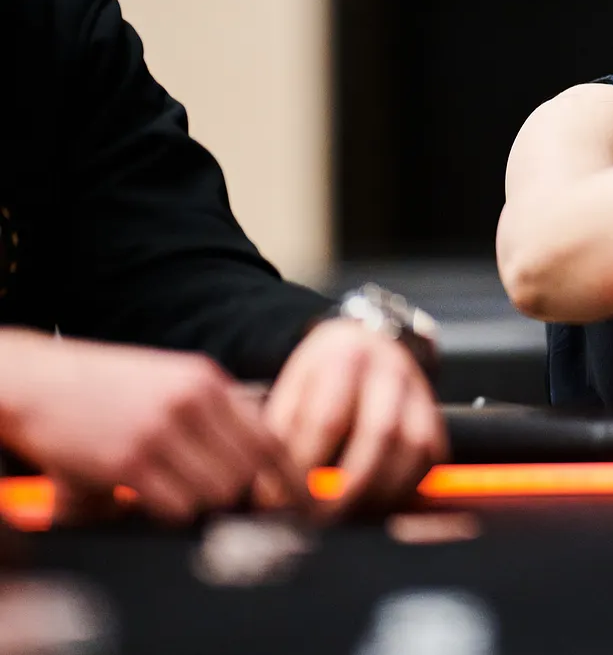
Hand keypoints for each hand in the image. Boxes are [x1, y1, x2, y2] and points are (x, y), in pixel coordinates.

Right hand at [0, 332, 308, 523]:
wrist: (38, 383)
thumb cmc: (105, 387)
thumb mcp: (171, 378)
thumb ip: (214, 409)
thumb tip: (259, 458)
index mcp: (207, 380)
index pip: (270, 436)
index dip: (288, 475)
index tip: (298, 500)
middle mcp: (192, 402)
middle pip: (248, 471)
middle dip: (236, 493)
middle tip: (211, 496)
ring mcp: (162, 431)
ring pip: (217, 493)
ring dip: (198, 502)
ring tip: (167, 488)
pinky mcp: (130, 462)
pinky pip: (177, 508)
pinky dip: (167, 510)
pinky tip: (143, 494)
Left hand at [261, 319, 446, 515]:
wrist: (366, 342)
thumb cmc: (322, 375)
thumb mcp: (293, 387)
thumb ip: (280, 434)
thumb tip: (269, 493)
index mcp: (345, 357)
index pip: (328, 420)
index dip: (303, 467)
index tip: (282, 500)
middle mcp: (389, 369)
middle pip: (380, 433)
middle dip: (351, 487)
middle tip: (321, 518)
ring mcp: (418, 391)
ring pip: (413, 448)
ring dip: (382, 492)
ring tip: (351, 515)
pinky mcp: (433, 415)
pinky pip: (432, 458)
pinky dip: (409, 488)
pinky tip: (380, 503)